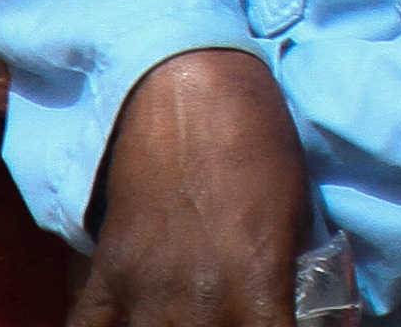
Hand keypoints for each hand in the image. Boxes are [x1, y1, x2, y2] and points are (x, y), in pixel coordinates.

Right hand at [74, 48, 308, 326]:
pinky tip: (132, 324)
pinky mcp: (105, 277)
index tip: (276, 323)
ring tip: (189, 318)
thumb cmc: (256, 144)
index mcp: (257, 281)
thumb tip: (295, 312)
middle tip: (234, 314)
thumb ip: (288, 274)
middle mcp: (200, 301)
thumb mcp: (293, 212)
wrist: (188, 96)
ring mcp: (146, 293)